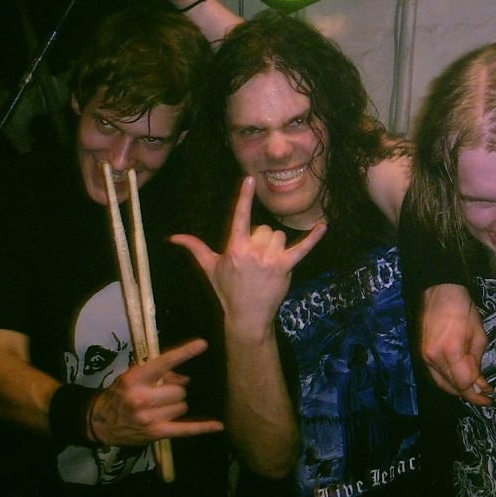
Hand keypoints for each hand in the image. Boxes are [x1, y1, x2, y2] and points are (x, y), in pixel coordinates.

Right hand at [89, 338, 223, 445]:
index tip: (203, 344)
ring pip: (182, 406)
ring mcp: (149, 417)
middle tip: (163, 393)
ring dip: (176, 405)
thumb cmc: (119, 395)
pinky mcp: (156, 433)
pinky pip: (185, 429)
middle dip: (176, 390)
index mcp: (135, 378)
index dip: (184, 352)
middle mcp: (142, 398)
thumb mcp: (132, 377)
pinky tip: (218, 425)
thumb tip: (185, 379)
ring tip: (161, 408)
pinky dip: (203, 427)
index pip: (164, 362)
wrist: (98, 422)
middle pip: (179, 390)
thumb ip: (158, 374)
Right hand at [171, 177, 325, 336]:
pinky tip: (323, 226)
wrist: (246, 317)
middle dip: (261, 239)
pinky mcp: (285, 267)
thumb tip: (173, 237)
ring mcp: (271, 259)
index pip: (239, 216)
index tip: (249, 179)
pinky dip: (314, 237)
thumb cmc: (227, 291)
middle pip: (264, 229)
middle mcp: (253, 251)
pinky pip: (303, 248)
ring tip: (267, 262)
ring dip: (276, 245)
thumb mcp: (210, 268)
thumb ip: (195, 248)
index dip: (244, 197)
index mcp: (235, 248)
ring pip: (279, 236)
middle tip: (255, 259)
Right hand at [421, 284, 492, 405]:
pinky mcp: (421, 354)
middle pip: (451, 386)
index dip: (476, 393)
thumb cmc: (463, 309)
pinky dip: (447, 382)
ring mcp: (424, 356)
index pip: (463, 382)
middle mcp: (434, 357)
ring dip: (457, 390)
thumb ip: (477, 361)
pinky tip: (458, 382)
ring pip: (441, 383)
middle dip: (469, 394)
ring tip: (473, 391)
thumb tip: (479, 383)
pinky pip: (435, 375)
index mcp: (450, 350)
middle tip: (484, 396)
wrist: (439, 292)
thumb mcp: (479, 335)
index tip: (489, 396)